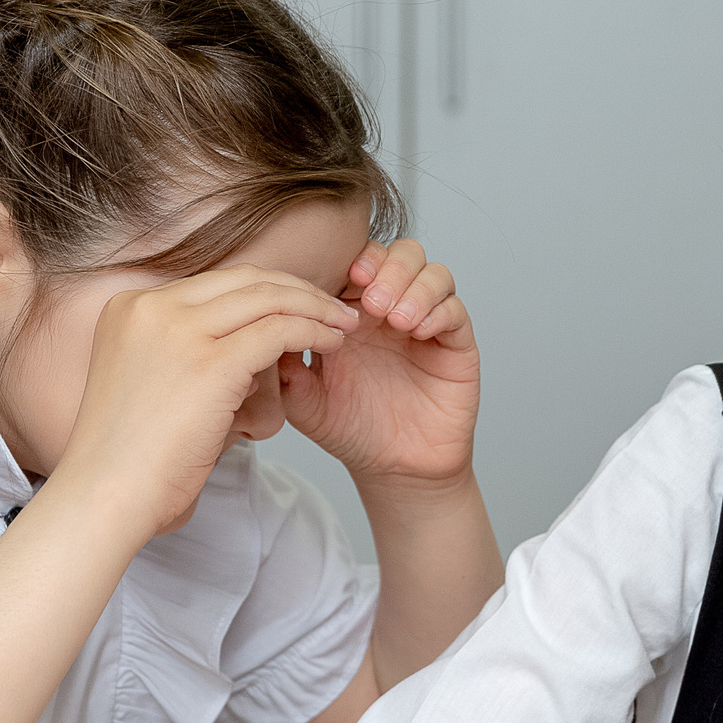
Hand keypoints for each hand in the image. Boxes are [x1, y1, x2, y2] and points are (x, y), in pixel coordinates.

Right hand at [56, 266, 356, 540]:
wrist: (103, 498)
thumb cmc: (130, 462)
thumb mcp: (148, 385)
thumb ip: (187, 357)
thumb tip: (251, 359)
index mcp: (129, 308)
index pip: (215, 283)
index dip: (265, 291)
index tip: (297, 306)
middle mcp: (150, 307)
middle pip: (244, 278)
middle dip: (296, 289)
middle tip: (333, 307)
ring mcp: (177, 330)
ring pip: (267, 297)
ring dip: (314, 307)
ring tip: (344, 323)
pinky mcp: (209, 361)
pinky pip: (279, 330)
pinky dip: (313, 331)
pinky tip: (333, 342)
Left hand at [282, 238, 479, 488]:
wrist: (392, 468)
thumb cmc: (349, 428)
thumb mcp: (304, 398)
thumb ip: (284, 364)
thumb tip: (266, 326)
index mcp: (355, 312)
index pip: (361, 261)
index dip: (356, 259)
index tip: (345, 277)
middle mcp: (394, 310)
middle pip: (402, 254)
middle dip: (388, 267)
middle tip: (371, 301)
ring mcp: (428, 324)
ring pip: (434, 273)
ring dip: (414, 286)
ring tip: (394, 319)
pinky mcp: (456, 345)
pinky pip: (456, 311)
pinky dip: (437, 311)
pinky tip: (417, 332)